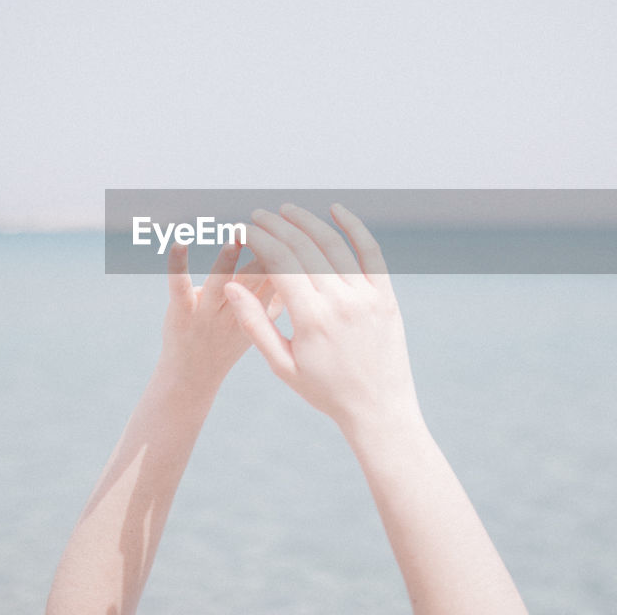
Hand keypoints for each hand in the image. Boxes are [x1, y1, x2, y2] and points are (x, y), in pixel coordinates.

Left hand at [158, 240, 279, 392]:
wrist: (191, 379)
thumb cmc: (226, 346)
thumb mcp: (258, 328)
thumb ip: (273, 302)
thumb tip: (293, 273)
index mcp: (257, 314)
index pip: (278, 282)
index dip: (288, 259)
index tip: (297, 232)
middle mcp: (235, 312)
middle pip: (255, 281)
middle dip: (265, 254)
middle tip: (274, 227)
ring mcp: (207, 314)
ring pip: (221, 284)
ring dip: (227, 261)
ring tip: (235, 238)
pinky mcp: (181, 313)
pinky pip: (178, 288)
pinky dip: (177, 265)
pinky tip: (178, 243)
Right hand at [224, 203, 419, 432]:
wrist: (378, 408)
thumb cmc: (324, 390)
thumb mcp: (283, 365)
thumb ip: (255, 324)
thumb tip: (230, 286)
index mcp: (311, 320)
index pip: (280, 263)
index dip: (258, 240)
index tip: (243, 229)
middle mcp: (341, 302)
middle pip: (304, 247)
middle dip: (277, 225)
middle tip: (258, 214)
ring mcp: (367, 296)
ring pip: (335, 244)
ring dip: (308, 221)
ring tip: (287, 210)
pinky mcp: (386, 295)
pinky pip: (371, 251)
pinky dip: (354, 227)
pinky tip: (336, 209)